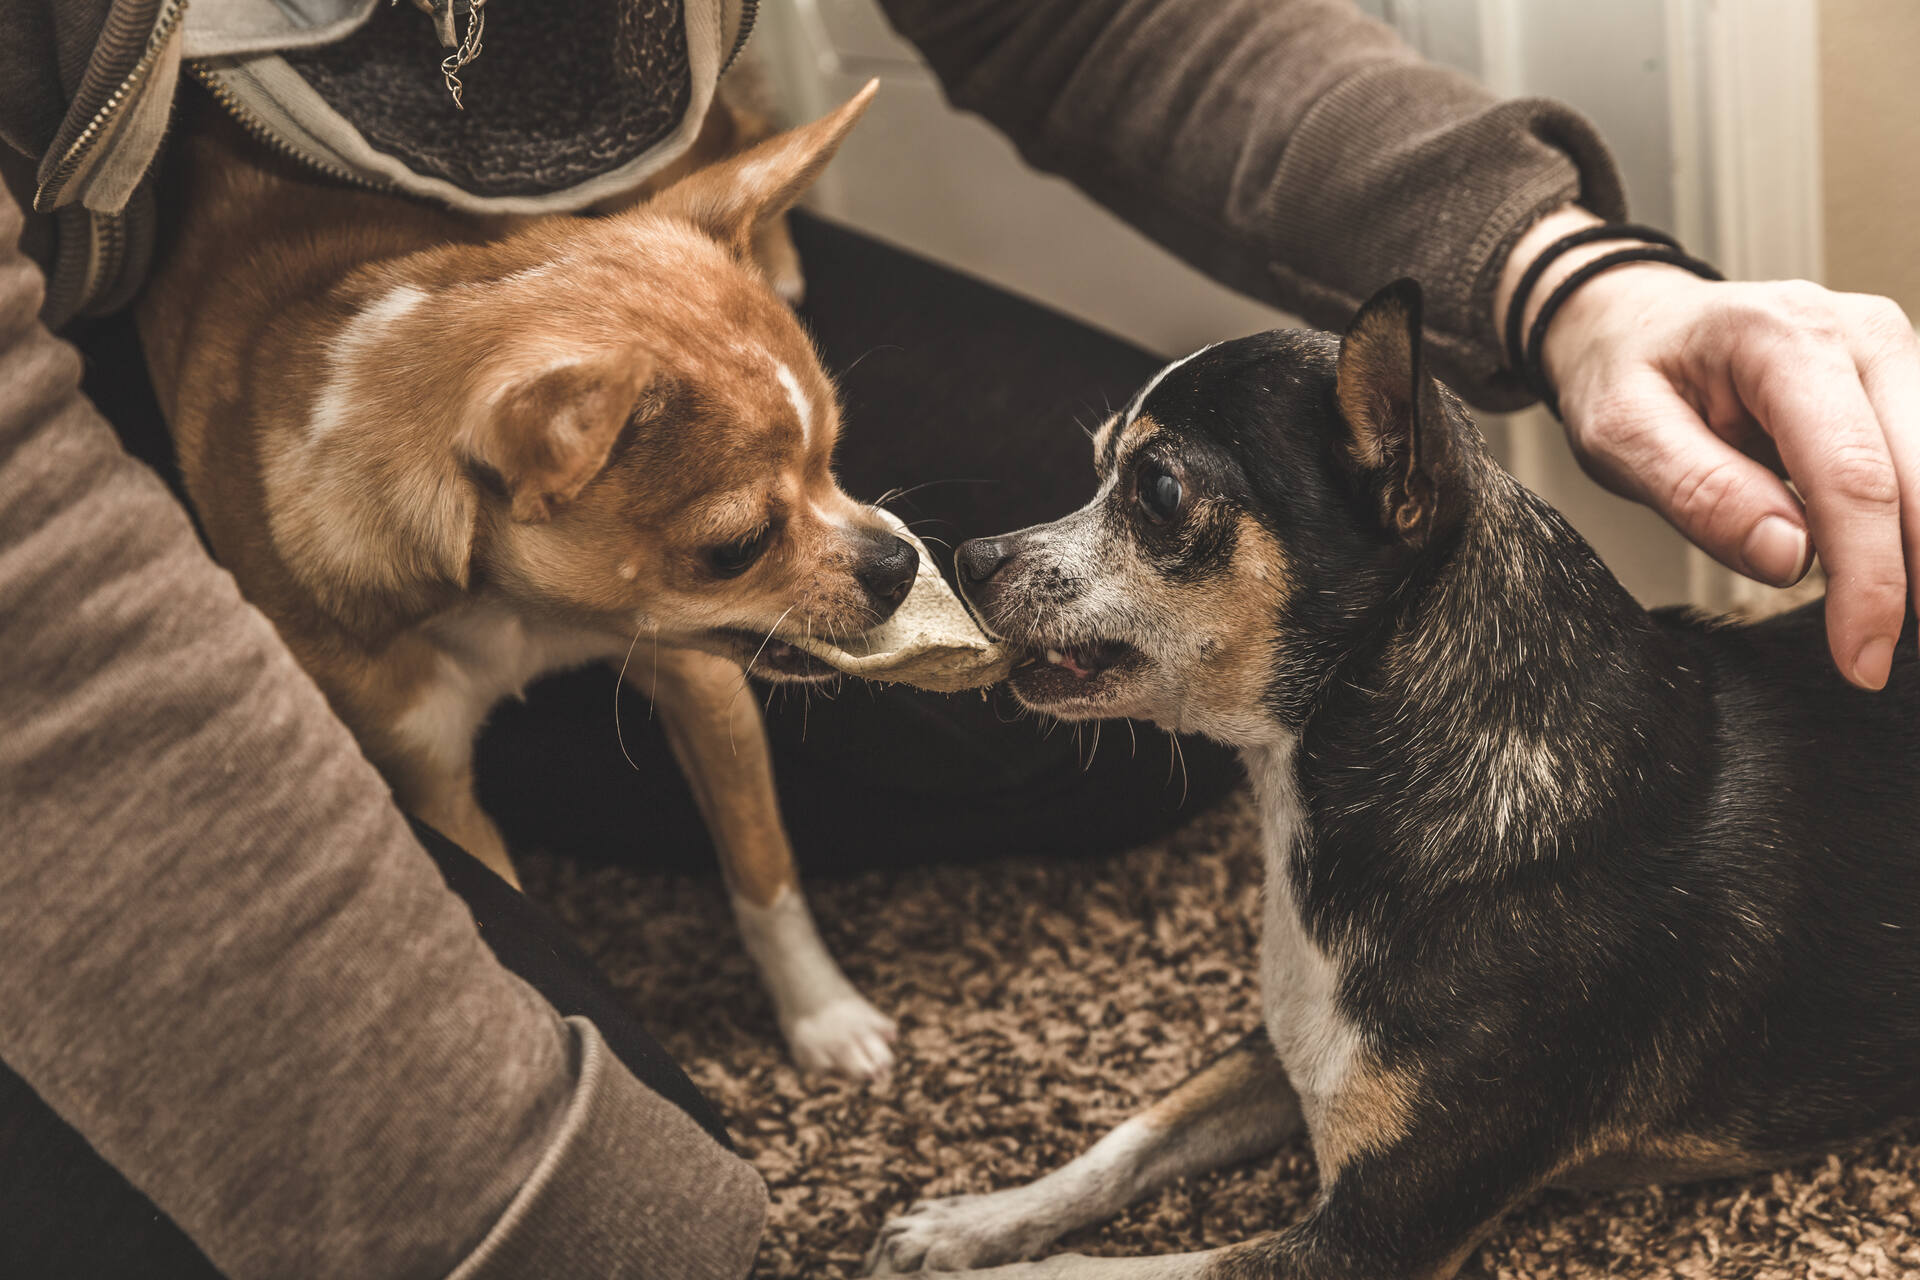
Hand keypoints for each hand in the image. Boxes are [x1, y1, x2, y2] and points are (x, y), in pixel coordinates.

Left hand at [1499, 208, 1919, 688]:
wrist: (1635, 324)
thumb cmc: (1624, 375)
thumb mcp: (1620, 433)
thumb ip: (1698, 491)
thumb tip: (1788, 557)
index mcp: (1784, 338)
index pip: (1853, 475)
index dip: (1869, 577)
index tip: (1861, 657)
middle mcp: (1859, 333)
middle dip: (1913, 577)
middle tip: (1876, 661)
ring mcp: (1892, 353)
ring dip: (1919, 553)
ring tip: (1878, 626)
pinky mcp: (1902, 383)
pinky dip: (1915, 525)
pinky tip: (1891, 578)